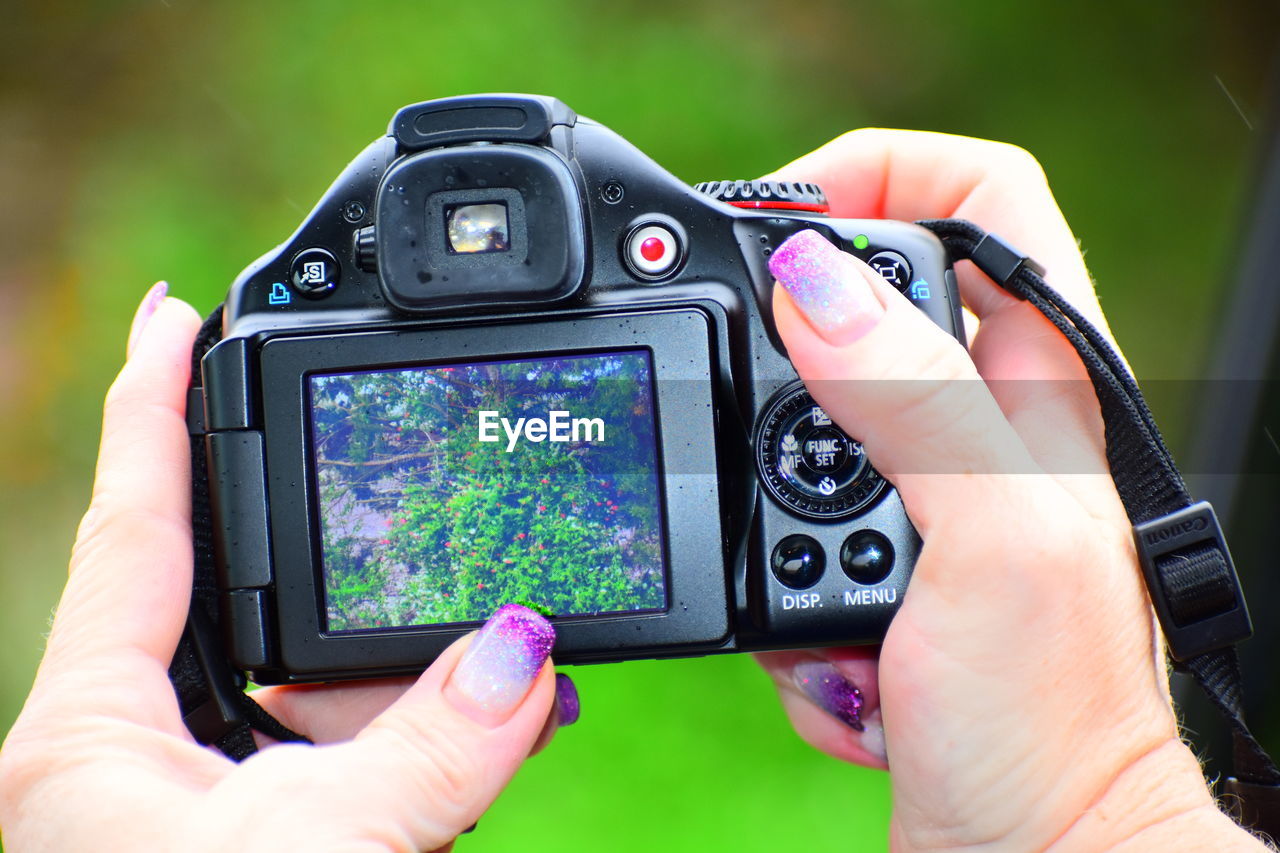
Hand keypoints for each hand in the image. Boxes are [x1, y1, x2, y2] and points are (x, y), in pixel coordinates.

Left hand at [0, 286, 577, 851]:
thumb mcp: (316, 847)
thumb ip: (428, 750)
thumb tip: (523, 651)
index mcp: (93, 737)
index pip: (132, 529)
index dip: (151, 408)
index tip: (172, 314)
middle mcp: (141, 756)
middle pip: (251, 602)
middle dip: (351, 560)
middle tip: (416, 495)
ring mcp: (207, 798)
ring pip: (323, 692)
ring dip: (424, 679)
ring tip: (518, 664)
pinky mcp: (264, 833)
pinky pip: (356, 754)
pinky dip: (432, 741)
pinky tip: (500, 730)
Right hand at [756, 131, 1262, 849]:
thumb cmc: (1054, 727)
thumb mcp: (990, 541)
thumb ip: (911, 396)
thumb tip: (809, 281)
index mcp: (1034, 386)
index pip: (979, 196)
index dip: (875, 177)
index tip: (777, 229)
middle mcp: (981, 431)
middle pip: (858, 309)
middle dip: (781, 375)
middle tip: (751, 437)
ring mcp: (922, 505)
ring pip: (794, 436)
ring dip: (772, 522)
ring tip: (819, 608)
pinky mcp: (872, 576)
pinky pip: (780, 538)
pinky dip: (779, 604)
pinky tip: (839, 671)